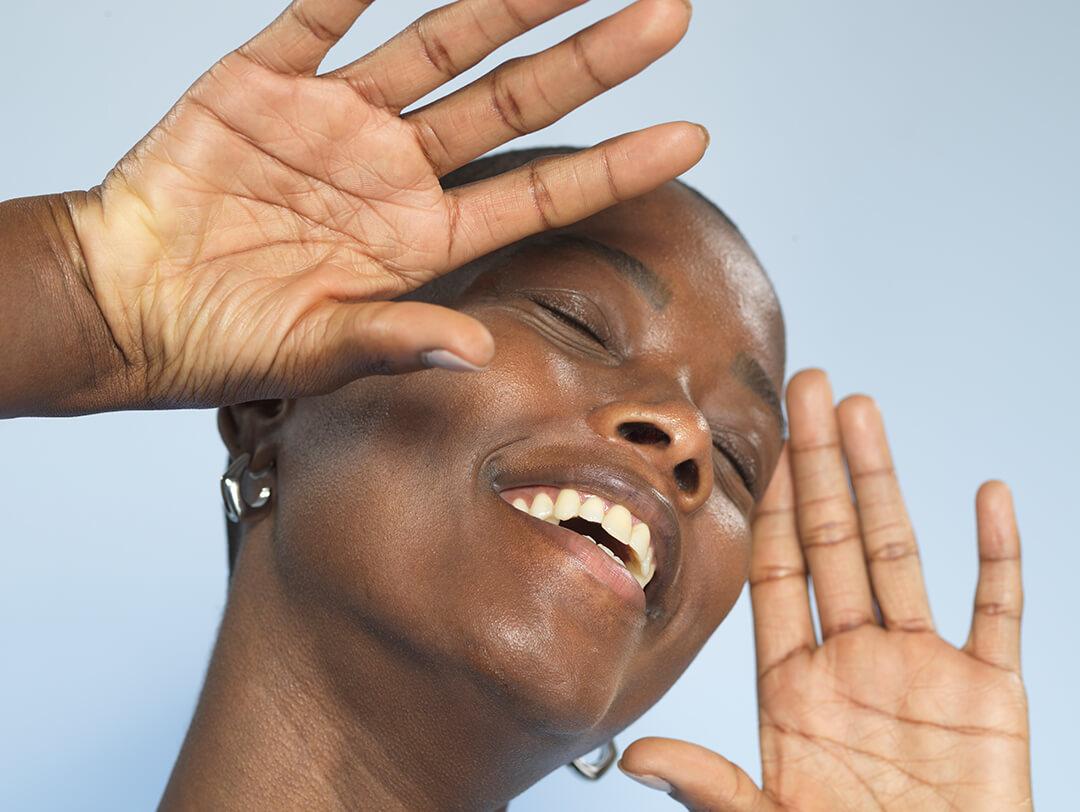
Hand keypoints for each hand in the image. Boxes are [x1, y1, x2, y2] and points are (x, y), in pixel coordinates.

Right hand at [66, 0, 703, 406]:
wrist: (132, 304)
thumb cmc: (228, 340)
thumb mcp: (319, 354)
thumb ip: (395, 341)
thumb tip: (479, 351)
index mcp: (420, 241)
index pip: (538, 194)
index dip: (615, 166)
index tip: (691, 136)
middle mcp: (394, 173)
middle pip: (510, 104)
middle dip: (589, 59)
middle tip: (669, 13)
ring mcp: (335, 122)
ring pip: (437, 47)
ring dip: (505, 2)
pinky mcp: (262, 83)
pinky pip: (314, 19)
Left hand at [620, 370, 1031, 809]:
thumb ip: (710, 783)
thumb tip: (635, 759)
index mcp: (795, 682)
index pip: (781, 569)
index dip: (776, 503)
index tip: (769, 443)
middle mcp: (854, 660)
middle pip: (834, 540)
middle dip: (821, 463)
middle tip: (811, 387)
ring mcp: (921, 670)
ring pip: (899, 554)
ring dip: (883, 480)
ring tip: (863, 410)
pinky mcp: (988, 695)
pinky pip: (996, 612)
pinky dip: (997, 556)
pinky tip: (988, 497)